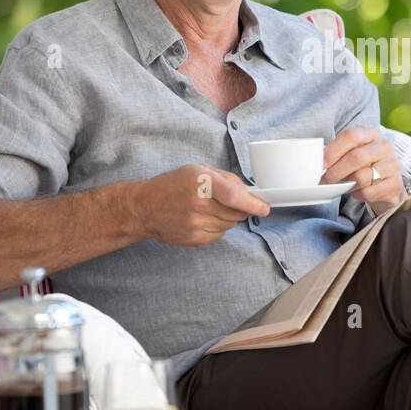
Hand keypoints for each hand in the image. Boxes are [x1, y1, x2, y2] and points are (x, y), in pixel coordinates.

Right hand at [135, 164, 270, 247]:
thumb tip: (249, 192)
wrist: (145, 207)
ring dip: (226, 217)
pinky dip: (216, 227)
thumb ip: (227, 179)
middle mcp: (199, 205)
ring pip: (229, 225)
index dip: (254, 204)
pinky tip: (201, 218)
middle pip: (237, 213)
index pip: (236, 197)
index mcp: (202, 183)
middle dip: (238, 207)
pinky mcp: (194, 239)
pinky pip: (219, 235)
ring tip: (207, 208)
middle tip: (223, 201)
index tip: (264, 207)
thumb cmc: (173, 185)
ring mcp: (196, 224)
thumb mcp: (198, 170)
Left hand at [320, 127, 406, 216]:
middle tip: (324, 181)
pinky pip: (368, 192)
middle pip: (356, 158)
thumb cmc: (365, 166)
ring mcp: (392, 166)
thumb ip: (339, 154)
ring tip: (342, 186)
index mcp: (371, 134)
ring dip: (346, 185)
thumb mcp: (354, 153)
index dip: (333, 150)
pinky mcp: (395, 185)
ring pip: (361, 177)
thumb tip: (318, 163)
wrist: (388, 183)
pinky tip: (357, 192)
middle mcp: (384, 147)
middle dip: (335, 171)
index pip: (351, 136)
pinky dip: (357, 194)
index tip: (321, 164)